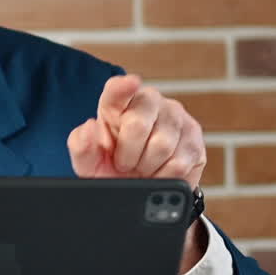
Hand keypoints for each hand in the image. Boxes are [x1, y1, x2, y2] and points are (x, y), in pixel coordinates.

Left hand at [68, 75, 207, 274]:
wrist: (140, 191)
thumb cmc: (112, 168)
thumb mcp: (89, 162)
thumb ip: (81, 144)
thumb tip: (90, 126)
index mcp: (117, 103)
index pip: (117, 89)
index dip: (124, 86)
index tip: (130, 83)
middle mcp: (148, 101)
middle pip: (138, 124)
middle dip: (127, 154)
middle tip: (125, 163)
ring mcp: (174, 116)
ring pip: (161, 145)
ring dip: (147, 166)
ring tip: (142, 166)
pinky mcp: (194, 136)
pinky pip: (179, 162)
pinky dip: (164, 176)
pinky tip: (158, 172)